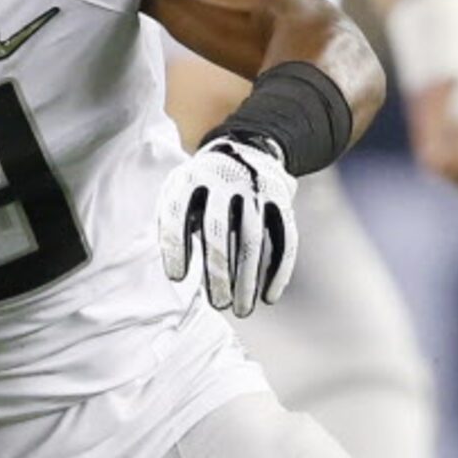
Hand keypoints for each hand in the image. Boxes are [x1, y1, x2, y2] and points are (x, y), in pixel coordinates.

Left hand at [157, 134, 296, 314]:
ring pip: (252, 240)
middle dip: (217, 273)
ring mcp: (255, 190)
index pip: (177, 215)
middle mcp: (225, 181)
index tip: (176, 278)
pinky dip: (279, 270)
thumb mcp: (180, 190)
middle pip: (217, 233)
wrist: (246, 147)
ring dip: (248, 280)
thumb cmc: (201, 186)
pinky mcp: (282, 200)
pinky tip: (269, 297)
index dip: (176, 247)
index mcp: (191, 177)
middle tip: (218, 306)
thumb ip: (173, 223)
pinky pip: (284, 238)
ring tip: (242, 310)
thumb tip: (177, 275)